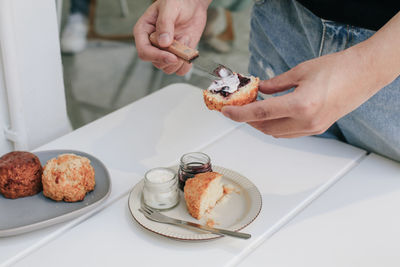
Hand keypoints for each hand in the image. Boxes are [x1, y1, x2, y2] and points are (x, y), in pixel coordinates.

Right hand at [133, 0, 209, 75]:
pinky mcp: (177, 56)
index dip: (157, 56)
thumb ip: (165, 23)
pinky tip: (189, 50)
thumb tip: (163, 42)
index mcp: (144, 31)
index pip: (144, 52)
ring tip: (185, 41)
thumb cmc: (178, 1)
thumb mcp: (169, 7)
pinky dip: (187, 64)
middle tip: (182, 42)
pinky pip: (180, 70)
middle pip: (156, 62)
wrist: (193, 5)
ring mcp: (165, 51)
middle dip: (171, 57)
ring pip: (168, 68)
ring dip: (180, 59)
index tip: (171, 56)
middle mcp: (152, 44)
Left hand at [221, 48, 385, 137]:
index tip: (227, 112)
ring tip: (253, 110)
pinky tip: (271, 114)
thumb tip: (259, 89)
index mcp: (301, 105)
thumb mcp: (300, 71)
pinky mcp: (317, 129)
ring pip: (276, 133)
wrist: (364, 74)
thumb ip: (275, 83)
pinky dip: (275, 125)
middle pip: (266, 127)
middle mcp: (307, 121)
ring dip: (261, 124)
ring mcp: (313, 128)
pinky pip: (289, 133)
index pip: (261, 113)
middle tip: (238, 108)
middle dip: (248, 119)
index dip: (239, 114)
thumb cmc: (338, 68)